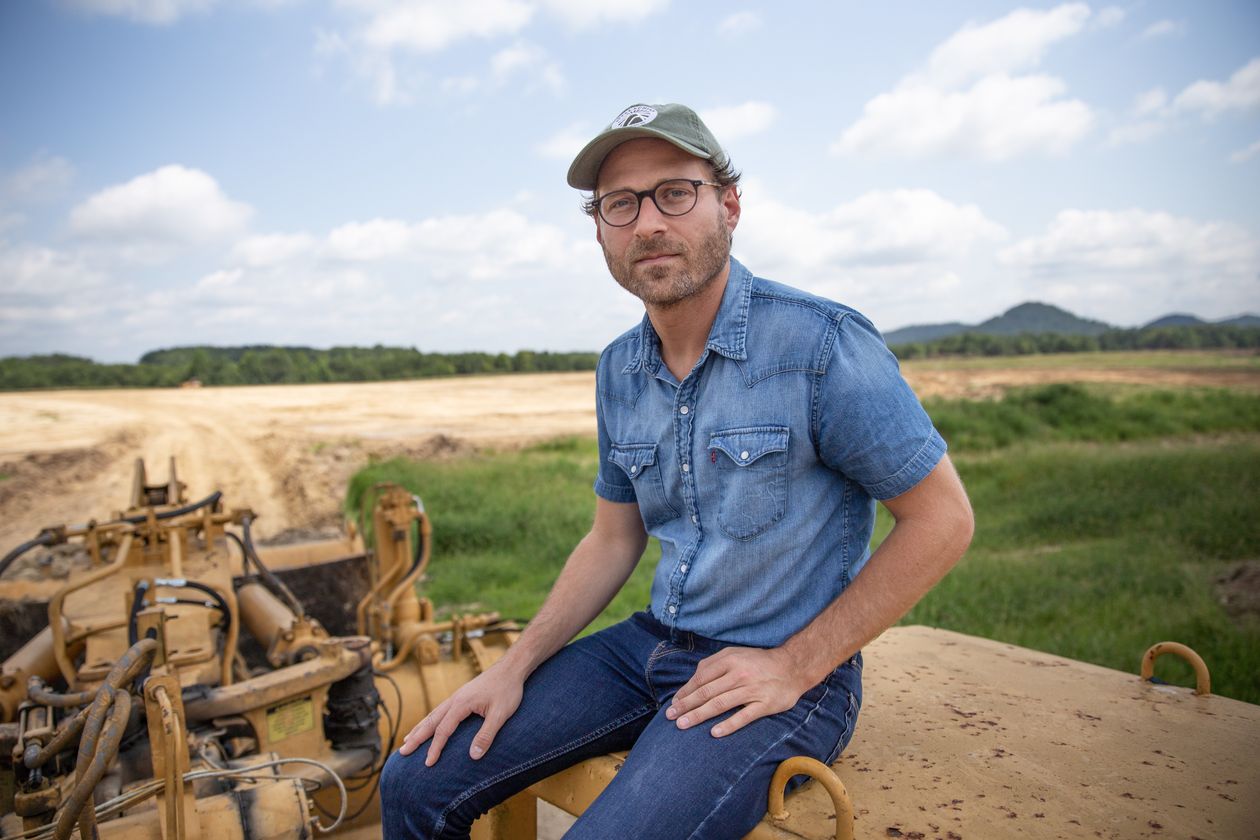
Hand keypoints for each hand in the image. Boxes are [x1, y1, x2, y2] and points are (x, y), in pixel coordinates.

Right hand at [398, 665, 524, 765]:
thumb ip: (486, 735)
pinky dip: (430, 720)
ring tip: (407, 740)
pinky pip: (440, 710)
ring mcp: (457, 696)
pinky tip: (428, 725)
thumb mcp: (500, 714)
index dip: (435, 748)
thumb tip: (473, 757)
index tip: (428, 763)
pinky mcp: (462, 696)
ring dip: (419, 728)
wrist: (511, 668)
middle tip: (402, 752)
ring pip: (433, 714)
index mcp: (461, 704)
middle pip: (431, 721)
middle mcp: (455, 699)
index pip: (443, 730)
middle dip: (416, 737)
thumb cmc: (508, 690)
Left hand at [666, 646, 808, 737]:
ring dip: (699, 715)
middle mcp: (739, 674)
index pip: (701, 678)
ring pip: (720, 704)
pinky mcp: (764, 705)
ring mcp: (752, 690)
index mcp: (730, 660)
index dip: (685, 692)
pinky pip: (743, 717)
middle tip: (671, 717)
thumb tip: (693, 680)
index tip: (674, 703)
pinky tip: (714, 733)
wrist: (793, 667)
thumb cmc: (759, 662)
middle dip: (686, 705)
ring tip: (683, 725)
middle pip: (707, 692)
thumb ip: (714, 664)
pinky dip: (728, 725)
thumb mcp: (736, 654)